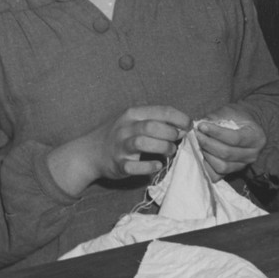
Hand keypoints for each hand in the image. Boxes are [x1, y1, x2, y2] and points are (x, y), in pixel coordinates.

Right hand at [54, 105, 189, 193]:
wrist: (89, 153)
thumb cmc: (119, 135)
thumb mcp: (134, 121)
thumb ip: (157, 121)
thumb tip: (183, 127)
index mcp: (133, 113)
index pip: (162, 111)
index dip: (180, 118)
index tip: (189, 126)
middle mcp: (126, 127)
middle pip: (153, 126)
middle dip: (171, 133)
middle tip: (178, 139)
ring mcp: (120, 146)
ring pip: (143, 143)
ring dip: (163, 147)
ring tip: (170, 151)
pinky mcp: (118, 164)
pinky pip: (134, 166)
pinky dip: (149, 166)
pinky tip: (158, 165)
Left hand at [195, 105, 266, 176]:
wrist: (245, 128)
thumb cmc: (238, 118)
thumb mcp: (230, 111)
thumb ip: (216, 117)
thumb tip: (199, 124)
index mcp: (256, 137)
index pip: (235, 138)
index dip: (216, 133)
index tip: (201, 126)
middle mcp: (252, 154)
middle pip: (227, 153)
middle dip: (208, 143)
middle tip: (197, 134)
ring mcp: (243, 165)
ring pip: (222, 166)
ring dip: (206, 154)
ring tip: (199, 143)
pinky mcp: (233, 172)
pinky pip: (217, 175)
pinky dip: (207, 167)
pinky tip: (202, 154)